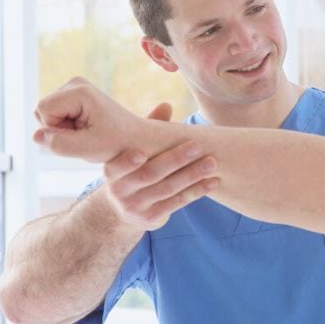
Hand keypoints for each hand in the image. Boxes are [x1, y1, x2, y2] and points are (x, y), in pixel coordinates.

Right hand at [33, 77, 140, 162]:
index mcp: (79, 90)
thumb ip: (60, 144)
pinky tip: (88, 130)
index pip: (43, 111)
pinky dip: (68, 128)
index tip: (83, 136)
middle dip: (60, 130)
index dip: (57, 130)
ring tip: (89, 134)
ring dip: (64, 131)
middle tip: (88, 137)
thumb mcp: (90, 149)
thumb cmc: (120, 144)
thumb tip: (36, 136)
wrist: (139, 139)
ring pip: (47, 115)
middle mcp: (75, 83)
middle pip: (42, 111)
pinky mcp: (75, 97)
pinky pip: (55, 116)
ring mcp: (75, 88)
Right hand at [101, 103, 219, 229]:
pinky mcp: (151, 218)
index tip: (142, 152)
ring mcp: (135, 207)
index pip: (117, 167)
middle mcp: (120, 191)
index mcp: (111, 172)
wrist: (125, 209)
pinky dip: (197, 191)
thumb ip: (146, 130)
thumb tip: (166, 105)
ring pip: (168, 189)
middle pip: (150, 175)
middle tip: (196, 147)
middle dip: (174, 160)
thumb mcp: (133, 150)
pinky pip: (178, 203)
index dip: (127, 162)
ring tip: (212, 163)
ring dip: (192, 176)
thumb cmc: (133, 169)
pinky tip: (213, 181)